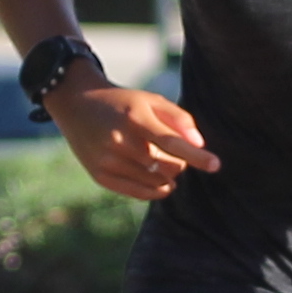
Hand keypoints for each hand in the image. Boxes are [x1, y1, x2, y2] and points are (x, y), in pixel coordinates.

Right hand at [52, 79, 217, 200]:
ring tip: (162, 161)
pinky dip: (155, 191)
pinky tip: (163, 184)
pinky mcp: (99, 176)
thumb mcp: (150, 99)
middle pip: (166, 165)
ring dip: (168, 176)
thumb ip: (179, 118)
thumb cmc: (122, 103)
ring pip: (154, 181)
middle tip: (176, 154)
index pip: (171, 142)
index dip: (195, 155)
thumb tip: (200, 144)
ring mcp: (107, 160)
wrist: (75, 103)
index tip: (216, 165)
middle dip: (180, 164)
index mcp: (134, 118)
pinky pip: (137, 192)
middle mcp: (118, 141)